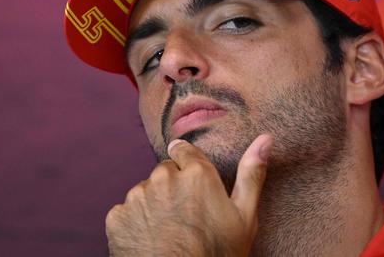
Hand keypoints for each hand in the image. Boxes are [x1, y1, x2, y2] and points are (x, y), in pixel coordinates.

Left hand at [105, 134, 273, 255]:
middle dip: (173, 187)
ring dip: (154, 204)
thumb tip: (265, 138)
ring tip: (169, 232)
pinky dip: (136, 222)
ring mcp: (138, 196)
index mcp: (196, 174)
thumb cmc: (216, 255)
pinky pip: (127, 211)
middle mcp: (164, 177)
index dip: (189, 167)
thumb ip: (251, 174)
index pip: (183, 149)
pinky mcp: (117, 216)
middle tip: (186, 217)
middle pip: (165, 172)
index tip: (193, 185)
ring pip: (146, 191)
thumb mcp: (244, 217)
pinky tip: (151, 241)